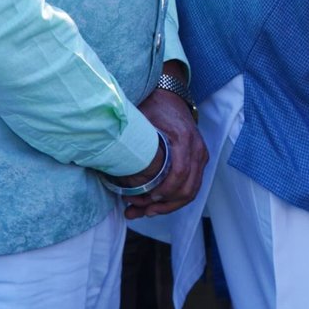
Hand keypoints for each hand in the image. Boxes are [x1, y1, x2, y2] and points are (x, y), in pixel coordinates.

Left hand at [123, 68, 206, 219]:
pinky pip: (191, 186)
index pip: (180, 173)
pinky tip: (155, 205)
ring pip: (191, 191)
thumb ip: (132, 137)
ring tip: (143, 212)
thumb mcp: (142, 119)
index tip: (147, 199)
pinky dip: (174, 199)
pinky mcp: (198, 160)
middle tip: (139, 211)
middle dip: (164, 205)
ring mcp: (200, 155)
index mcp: (184, 139)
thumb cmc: (155, 106)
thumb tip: (108, 153)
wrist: (170, 96)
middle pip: (188, 188)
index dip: (164, 190)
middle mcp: (197, 149)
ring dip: (168, 206)